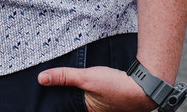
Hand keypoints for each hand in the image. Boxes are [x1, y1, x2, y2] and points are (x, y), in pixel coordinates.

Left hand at [38, 66, 157, 111]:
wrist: (144, 86)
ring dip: (76, 90)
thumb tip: (42, 78)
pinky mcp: (108, 100)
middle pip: (74, 103)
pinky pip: (92, 95)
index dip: (57, 99)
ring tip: (65, 81)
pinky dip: (86, 88)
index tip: (46, 91)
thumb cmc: (118, 86)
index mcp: (87, 111)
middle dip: (65, 93)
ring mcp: (102, 106)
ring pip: (83, 98)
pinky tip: (83, 81)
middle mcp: (94, 111)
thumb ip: (64, 77)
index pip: (65, 106)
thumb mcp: (87, 78)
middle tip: (53, 81)